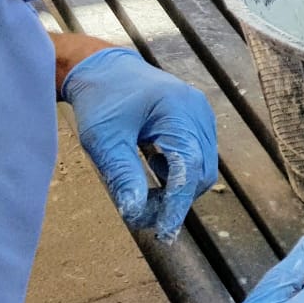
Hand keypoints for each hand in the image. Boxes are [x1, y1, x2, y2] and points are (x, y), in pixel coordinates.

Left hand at [61, 47, 218, 238]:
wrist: (104, 69)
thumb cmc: (101, 101)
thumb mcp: (103, 140)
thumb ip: (122, 175)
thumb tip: (136, 214)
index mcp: (177, 110)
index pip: (188, 165)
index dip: (177, 203)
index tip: (164, 233)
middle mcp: (197, 112)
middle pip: (201, 171)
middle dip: (176, 198)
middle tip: (142, 213)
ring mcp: (200, 115)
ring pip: (202, 167)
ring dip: (177, 187)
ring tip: (144, 190)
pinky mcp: (196, 121)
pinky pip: (197, 156)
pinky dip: (178, 172)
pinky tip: (154, 164)